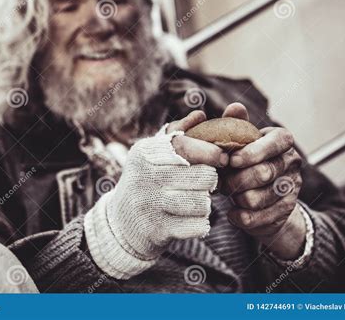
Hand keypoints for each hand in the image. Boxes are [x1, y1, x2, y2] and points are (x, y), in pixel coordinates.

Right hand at [84, 111, 225, 278]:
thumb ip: (178, 133)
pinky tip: (193, 218)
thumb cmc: (146, 180)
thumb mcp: (154, 154)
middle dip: (212, 179)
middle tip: (210, 182)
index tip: (222, 158)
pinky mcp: (158, 230)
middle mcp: (145, 177)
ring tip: (199, 199)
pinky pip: (198, 226)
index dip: (211, 152)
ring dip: (206, 202)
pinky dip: (201, 223)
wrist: (122, 223)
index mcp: (145, 153)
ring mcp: (150, 206)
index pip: (188, 147)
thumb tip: (199, 115)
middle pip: (202, 176)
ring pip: (202, 202)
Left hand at [221, 103, 305, 259]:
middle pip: (263, 173)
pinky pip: (256, 218)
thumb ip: (236, 125)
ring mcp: (292, 187)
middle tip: (222, 182)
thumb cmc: (244, 162)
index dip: (251, 153)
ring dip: (236, 198)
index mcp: (282, 139)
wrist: (261, 197)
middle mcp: (292, 161)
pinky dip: (238, 216)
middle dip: (235, 180)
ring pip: (257, 198)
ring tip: (229, 195)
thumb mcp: (240, 142)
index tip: (231, 160)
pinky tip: (233, 212)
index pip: (274, 143)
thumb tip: (235, 107)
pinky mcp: (285, 210)